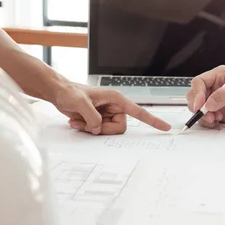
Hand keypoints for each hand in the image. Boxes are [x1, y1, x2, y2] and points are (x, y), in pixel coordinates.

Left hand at [54, 83, 170, 134]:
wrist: (59, 94)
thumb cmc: (70, 92)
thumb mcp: (80, 102)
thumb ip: (92, 116)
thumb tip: (98, 128)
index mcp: (116, 99)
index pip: (139, 112)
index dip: (152, 120)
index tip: (165, 127)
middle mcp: (114, 107)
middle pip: (119, 128)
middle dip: (102, 129)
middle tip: (88, 122)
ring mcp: (107, 115)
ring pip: (108, 132)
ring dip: (91, 129)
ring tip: (79, 120)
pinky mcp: (99, 120)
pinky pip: (99, 132)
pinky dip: (86, 129)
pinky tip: (77, 121)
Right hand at [186, 65, 224, 127]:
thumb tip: (209, 103)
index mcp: (220, 76)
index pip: (200, 82)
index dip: (197, 93)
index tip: (200, 105)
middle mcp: (216, 88)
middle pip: (195, 95)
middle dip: (197, 106)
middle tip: (205, 114)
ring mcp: (217, 101)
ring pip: (199, 108)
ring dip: (203, 115)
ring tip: (215, 118)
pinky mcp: (221, 113)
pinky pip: (207, 118)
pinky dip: (208, 122)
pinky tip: (218, 121)